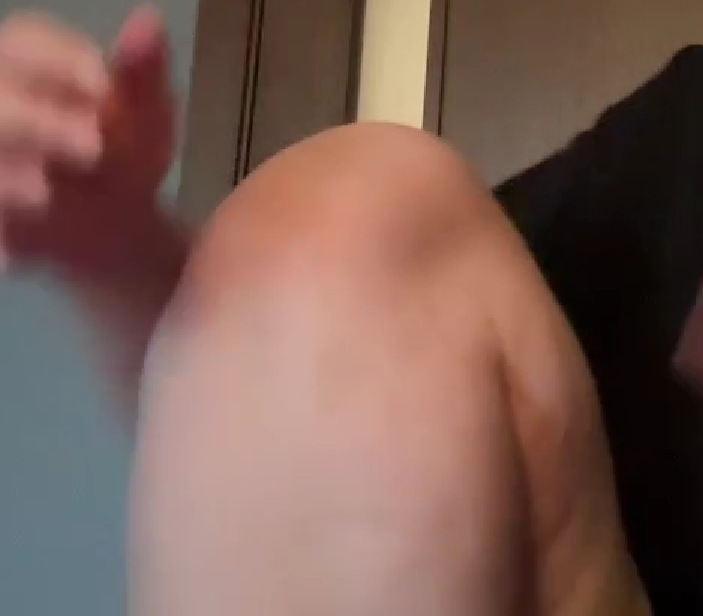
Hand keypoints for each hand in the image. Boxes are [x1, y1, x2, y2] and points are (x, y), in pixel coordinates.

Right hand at [0, 5, 174, 270]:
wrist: (118, 234)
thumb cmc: (126, 165)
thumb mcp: (146, 123)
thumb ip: (143, 77)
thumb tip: (149, 21)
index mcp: (34, 75)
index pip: (26, 43)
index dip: (59, 59)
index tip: (102, 86)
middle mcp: (3, 108)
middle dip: (34, 118)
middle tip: (91, 147)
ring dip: (3, 174)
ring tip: (43, 194)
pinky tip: (14, 253)